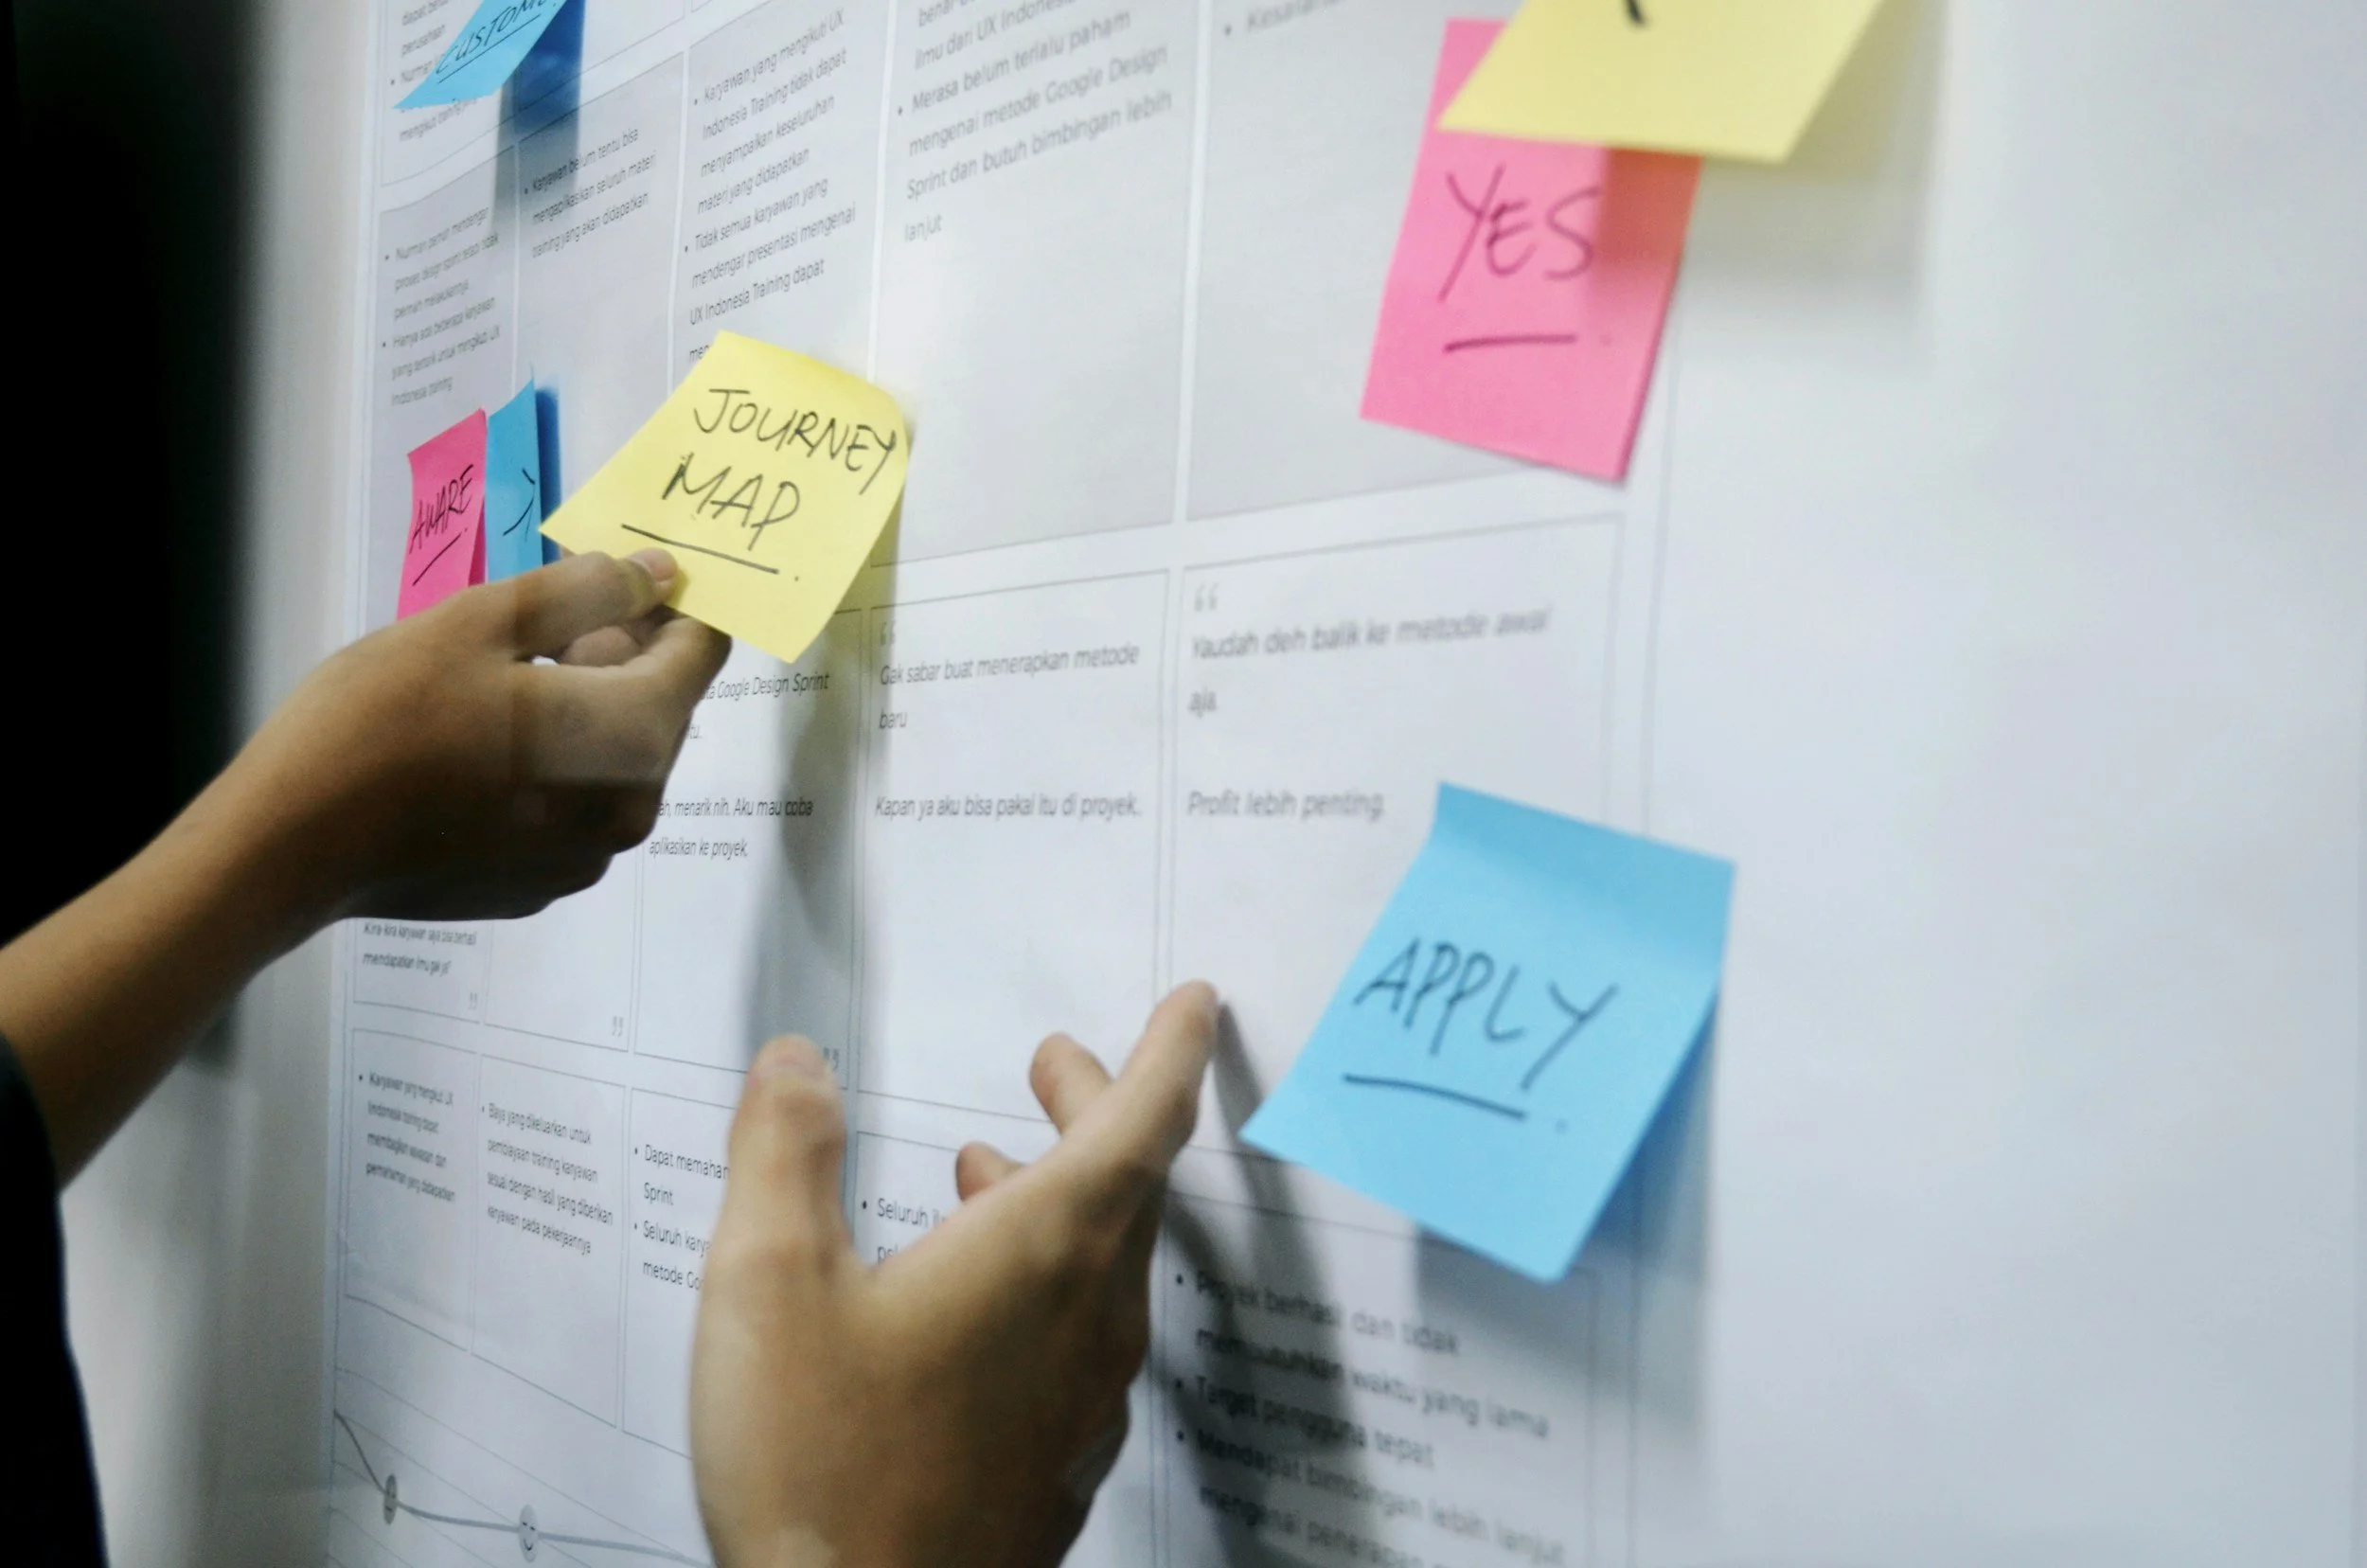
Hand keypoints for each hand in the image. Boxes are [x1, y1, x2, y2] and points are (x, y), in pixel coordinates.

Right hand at [235, 548, 728, 923]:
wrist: (292, 843)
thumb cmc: (382, 717)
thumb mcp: (483, 621)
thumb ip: (587, 590)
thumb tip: (659, 574)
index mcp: (632, 737)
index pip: (701, 652)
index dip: (670, 603)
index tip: (617, 576)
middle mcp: (631, 808)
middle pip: (662, 705)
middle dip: (618, 652)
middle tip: (528, 626)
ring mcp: (587, 857)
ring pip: (617, 756)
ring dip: (582, 706)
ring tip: (493, 682)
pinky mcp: (542, 883)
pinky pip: (575, 803)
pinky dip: (552, 763)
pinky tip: (477, 745)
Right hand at [691, 983, 1219, 1567]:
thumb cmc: (822, 1468)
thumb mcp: (769, 1283)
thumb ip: (784, 1152)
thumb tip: (798, 1063)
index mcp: (1045, 1251)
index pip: (1144, 1119)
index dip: (1171, 1049)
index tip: (1195, 1003)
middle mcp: (1091, 1321)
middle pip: (1128, 1187)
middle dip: (1098, 1108)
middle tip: (1055, 1063)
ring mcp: (1085, 1403)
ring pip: (1104, 1267)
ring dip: (1061, 1197)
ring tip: (984, 1169)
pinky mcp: (1057, 1468)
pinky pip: (1081, 1342)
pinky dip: (1044, 1283)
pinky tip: (970, 1305)